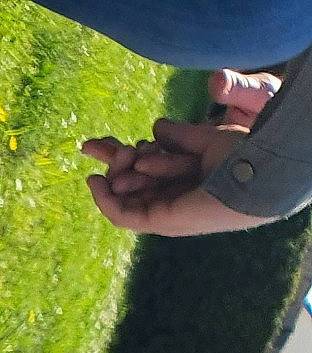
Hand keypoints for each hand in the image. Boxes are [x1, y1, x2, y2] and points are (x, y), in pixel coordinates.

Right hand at [79, 69, 278, 236]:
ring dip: (112, 175)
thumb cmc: (245, 154)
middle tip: (96, 145)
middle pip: (127, 185)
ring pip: (123, 198)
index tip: (95, 143)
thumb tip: (156, 127)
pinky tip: (96, 180)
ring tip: (120, 154)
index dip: (117, 157)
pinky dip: (105, 200)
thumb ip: (181, 136)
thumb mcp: (206, 139)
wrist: (261, 170)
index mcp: (183, 181)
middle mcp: (172, 200)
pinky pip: (123, 215)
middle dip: (107, 163)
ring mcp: (166, 214)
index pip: (142, 171)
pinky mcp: (162, 221)